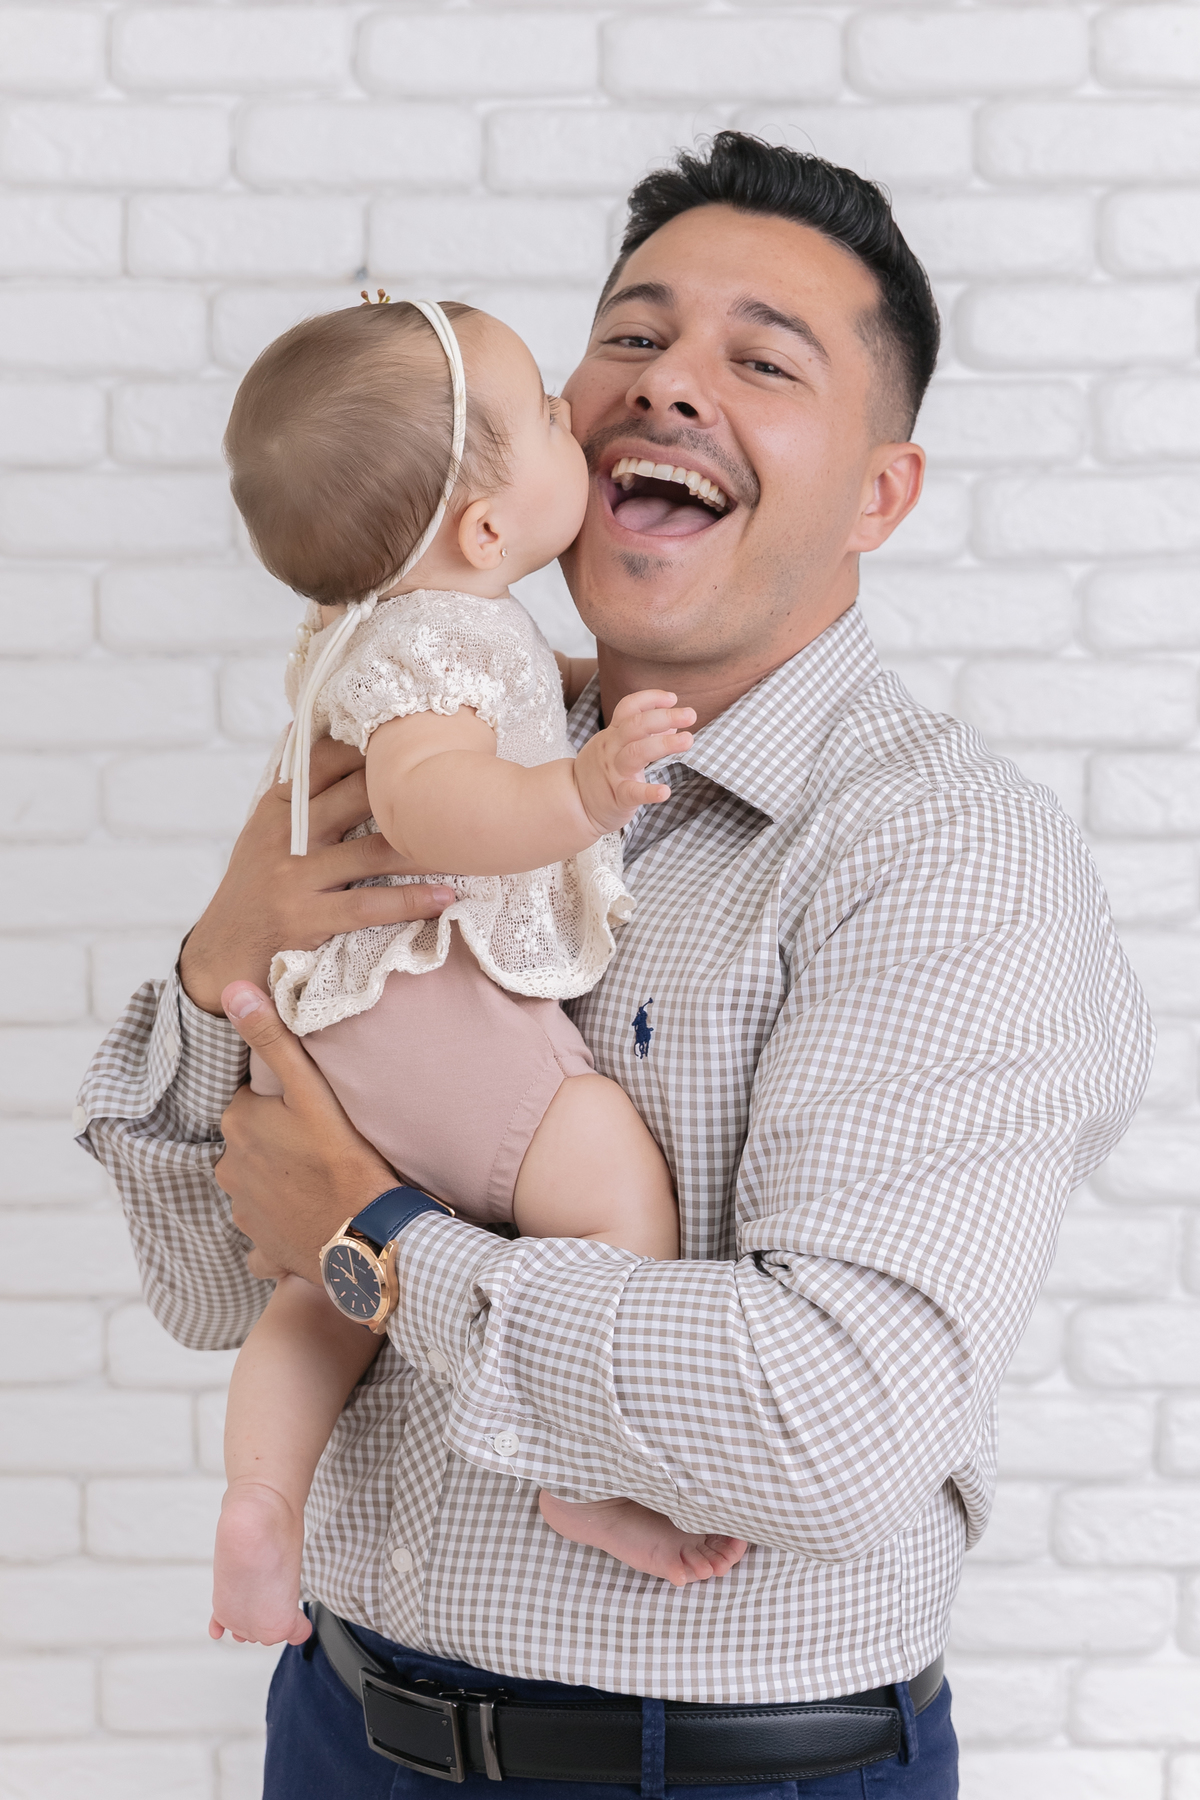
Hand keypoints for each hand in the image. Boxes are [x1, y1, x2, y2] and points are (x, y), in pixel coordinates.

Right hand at [180, 736, 455, 1014]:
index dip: (372, 747)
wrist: (224, 952)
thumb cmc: (255, 887)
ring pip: (372, 851)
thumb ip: (293, 789)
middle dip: (408, 789)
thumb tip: (303, 727)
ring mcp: (295, 876)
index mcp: (278, 808)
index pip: (326, 761)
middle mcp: (285, 836)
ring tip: (464, 841)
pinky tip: (444, 896)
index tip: (415, 739)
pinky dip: (411, 900)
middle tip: (456, 782)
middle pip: (357, 797)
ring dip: (424, 846)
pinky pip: (369, 904)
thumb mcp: (263, 830)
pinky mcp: (307, 917)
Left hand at [214, 982, 394, 1281]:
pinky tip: (309, 1218)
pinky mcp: (261, 1247)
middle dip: (276, 1138)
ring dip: (279, 1179)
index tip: (310, 1109)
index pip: (249, 1099)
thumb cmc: (345, 1157)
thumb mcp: (311, 1090)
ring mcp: (244, 1211)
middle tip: (321, 1140)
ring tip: (320, 1176)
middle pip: (251, 1140)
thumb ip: (272, 1038)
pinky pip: (265, 1228)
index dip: (280, 1102)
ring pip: (255, 1182)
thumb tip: (231, 990)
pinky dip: (281, 1223)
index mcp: (238, 1124)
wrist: (367, 1237)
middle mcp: (229, 1168)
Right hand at [572, 691, 695, 835]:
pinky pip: (632, 793)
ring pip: (636, 752)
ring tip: (688, 740)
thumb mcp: (615, 747)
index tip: (673, 698)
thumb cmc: (600, 773)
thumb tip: (671, 726)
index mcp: (613, 734)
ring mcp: (614, 772)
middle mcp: (612, 748)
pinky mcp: (617, 797)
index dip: (651, 698)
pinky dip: (649, 792)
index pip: (629, 707)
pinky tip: (665, 792)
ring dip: (664, 744)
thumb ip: (642, 735)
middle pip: (636, 725)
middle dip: (665, 716)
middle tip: (690, 715)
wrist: (573, 803)